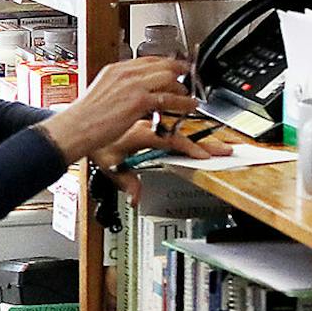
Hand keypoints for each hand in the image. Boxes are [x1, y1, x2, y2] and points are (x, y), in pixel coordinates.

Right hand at [38, 56, 198, 163]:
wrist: (75, 129)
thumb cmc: (83, 119)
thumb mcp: (100, 94)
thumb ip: (117, 90)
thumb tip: (129, 96)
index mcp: (114, 70)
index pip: (146, 60)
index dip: (163, 63)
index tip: (172, 67)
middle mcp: (125, 73)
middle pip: (161, 65)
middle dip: (177, 71)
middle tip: (186, 77)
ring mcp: (133, 85)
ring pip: (168, 78)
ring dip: (182, 87)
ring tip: (188, 95)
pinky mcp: (139, 100)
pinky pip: (169, 98)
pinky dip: (183, 102)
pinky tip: (188, 106)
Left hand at [90, 120, 230, 201]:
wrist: (85, 124)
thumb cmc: (97, 143)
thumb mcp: (109, 164)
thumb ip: (126, 182)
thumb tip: (135, 199)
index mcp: (140, 134)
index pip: (171, 142)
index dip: (189, 149)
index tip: (206, 157)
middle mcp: (149, 123)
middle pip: (184, 132)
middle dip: (207, 142)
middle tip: (227, 150)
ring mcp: (151, 117)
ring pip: (182, 119)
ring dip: (204, 131)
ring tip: (223, 141)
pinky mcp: (151, 113)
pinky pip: (174, 111)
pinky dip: (190, 113)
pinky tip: (203, 122)